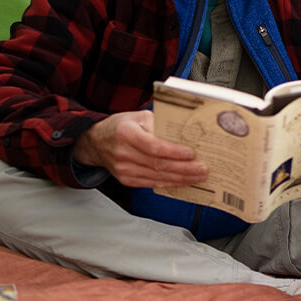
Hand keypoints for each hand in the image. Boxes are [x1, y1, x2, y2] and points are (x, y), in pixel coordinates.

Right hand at [72, 111, 207, 187]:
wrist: (97, 142)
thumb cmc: (121, 126)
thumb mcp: (137, 116)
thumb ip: (158, 123)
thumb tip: (183, 133)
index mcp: (125, 133)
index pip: (153, 146)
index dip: (174, 152)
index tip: (191, 153)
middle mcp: (123, 153)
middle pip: (158, 164)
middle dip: (184, 168)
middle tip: (202, 168)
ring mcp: (124, 169)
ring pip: (157, 177)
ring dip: (181, 178)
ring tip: (198, 177)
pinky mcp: (127, 180)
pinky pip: (152, 184)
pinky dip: (170, 184)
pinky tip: (183, 181)